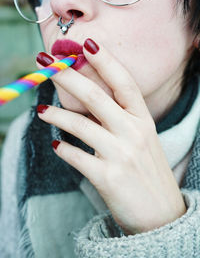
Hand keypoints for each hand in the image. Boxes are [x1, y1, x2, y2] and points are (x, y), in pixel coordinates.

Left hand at [37, 38, 185, 234]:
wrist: (161, 213)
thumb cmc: (147, 170)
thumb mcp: (140, 139)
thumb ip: (117, 120)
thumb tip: (86, 103)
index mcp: (143, 119)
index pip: (124, 82)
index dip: (106, 61)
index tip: (86, 44)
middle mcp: (134, 132)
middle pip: (96, 96)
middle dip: (68, 77)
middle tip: (46, 63)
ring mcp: (121, 155)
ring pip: (81, 125)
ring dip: (56, 115)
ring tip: (41, 111)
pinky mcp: (108, 178)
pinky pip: (77, 157)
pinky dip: (63, 150)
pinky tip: (56, 146)